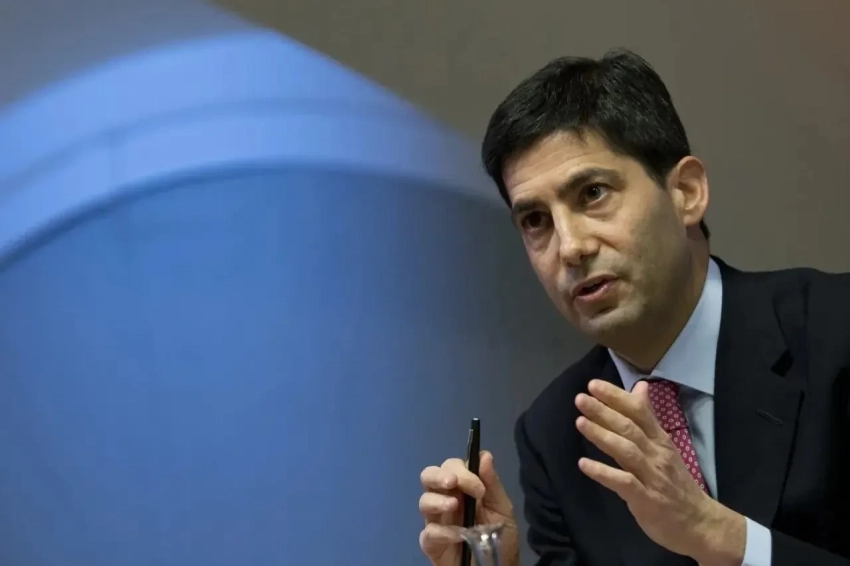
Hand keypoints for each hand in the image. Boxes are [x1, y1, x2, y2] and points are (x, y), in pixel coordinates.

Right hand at [418, 451, 519, 565]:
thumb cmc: (501, 537)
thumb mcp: (502, 508)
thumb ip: (492, 483)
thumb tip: (484, 455)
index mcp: (462, 489)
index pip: (451, 467)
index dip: (462, 471)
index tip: (479, 488)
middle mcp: (445, 500)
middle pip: (429, 476)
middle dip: (438, 476)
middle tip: (452, 482)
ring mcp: (437, 521)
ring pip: (424, 501)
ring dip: (437, 500)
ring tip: (454, 507)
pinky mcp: (432, 544)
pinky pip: (428, 532)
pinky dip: (442, 531)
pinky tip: (458, 535)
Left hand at [575, 380, 745, 564]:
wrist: (701, 523)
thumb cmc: (676, 483)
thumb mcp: (664, 446)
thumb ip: (648, 418)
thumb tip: (640, 386)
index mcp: (660, 440)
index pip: (639, 412)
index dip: (616, 397)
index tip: (593, 384)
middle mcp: (656, 454)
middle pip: (629, 428)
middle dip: (604, 411)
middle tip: (580, 398)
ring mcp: (652, 477)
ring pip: (626, 451)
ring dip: (602, 435)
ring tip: (580, 422)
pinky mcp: (646, 500)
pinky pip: (624, 483)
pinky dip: (603, 472)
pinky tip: (583, 465)